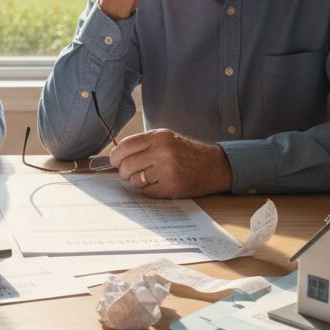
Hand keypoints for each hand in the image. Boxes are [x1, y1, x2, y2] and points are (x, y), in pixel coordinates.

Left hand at [109, 128, 232, 197]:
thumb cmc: (187, 153)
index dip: (115, 156)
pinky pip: (146, 192)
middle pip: (126, 165)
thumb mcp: (166, 139)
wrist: (214, 166)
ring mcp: (167, 170)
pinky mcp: (171, 187)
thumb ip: (143, 144)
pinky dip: (149, 190)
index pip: (125, 146)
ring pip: (135, 180)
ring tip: (149, 177)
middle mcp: (162, 152)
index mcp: (159, 137)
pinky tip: (159, 184)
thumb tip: (115, 156)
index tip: (114, 161)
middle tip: (129, 172)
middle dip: (124, 171)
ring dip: (137, 181)